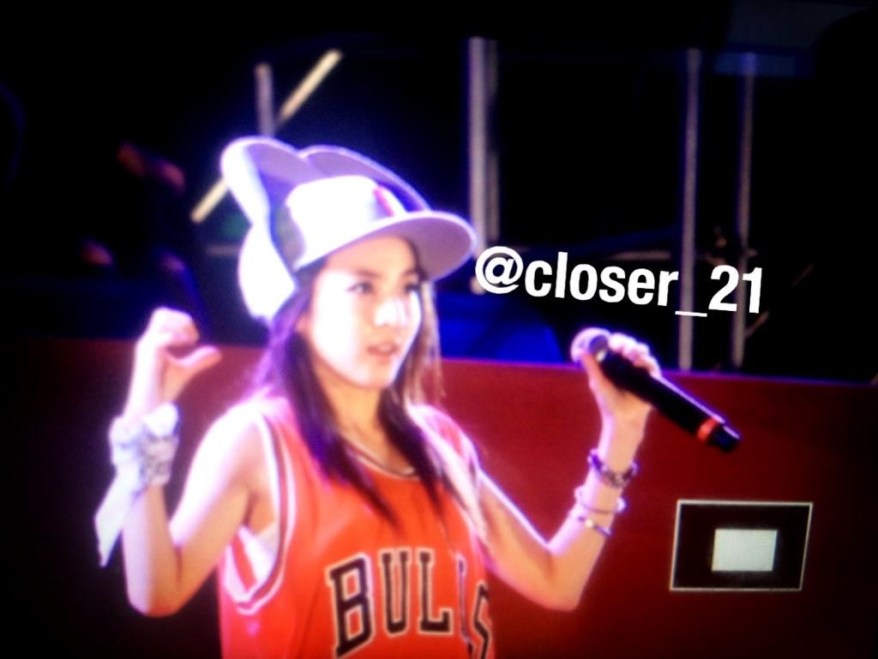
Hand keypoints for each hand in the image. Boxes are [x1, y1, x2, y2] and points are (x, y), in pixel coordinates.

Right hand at [121, 307, 221, 421]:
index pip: (164, 316)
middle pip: (161, 312)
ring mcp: (146, 347)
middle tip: (193, 338)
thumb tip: (217, 353)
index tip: (194, 338)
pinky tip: (185, 347)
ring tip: (189, 342)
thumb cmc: (162, 389)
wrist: (147, 408)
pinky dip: (176, 338)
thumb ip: (199, 360)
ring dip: (180, 327)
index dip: (182, 320)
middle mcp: (148, 341)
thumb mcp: (185, 371)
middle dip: (182, 319)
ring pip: (161, 319)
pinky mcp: (148, 356)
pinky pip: (160, 337)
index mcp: (154, 341)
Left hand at [570, 328, 657, 459]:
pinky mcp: (651, 377)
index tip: (613, 345)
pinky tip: (638, 363)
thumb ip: (591, 366)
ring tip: (630, 357)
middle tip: (621, 350)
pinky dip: (645, 360)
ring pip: (642, 350)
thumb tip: (580, 351)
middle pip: (631, 344)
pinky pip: (651, 363)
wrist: (622, 418)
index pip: (618, 344)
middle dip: (627, 343)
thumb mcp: (598, 382)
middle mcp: (628, 363)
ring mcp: (640, 369)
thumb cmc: (608, 401)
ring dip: (636, 349)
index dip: (617, 341)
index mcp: (615, 362)